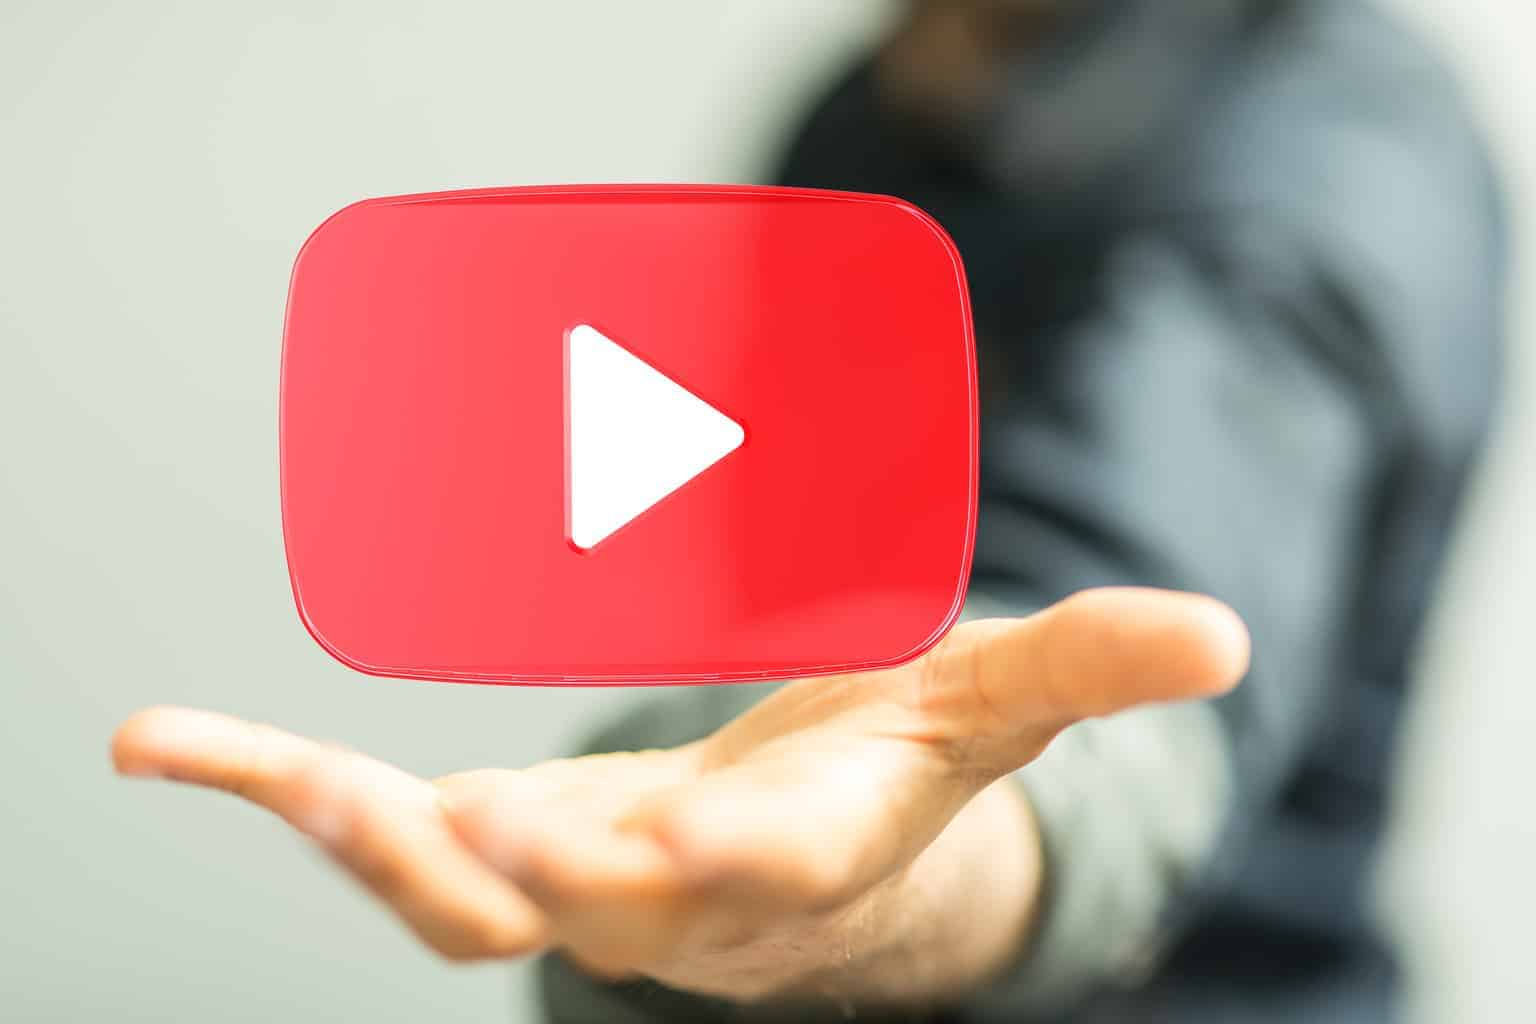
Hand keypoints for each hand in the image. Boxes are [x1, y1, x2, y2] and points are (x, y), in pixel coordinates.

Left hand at [112, 587, 1246, 1006]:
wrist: (814, 866)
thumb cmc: (902, 775)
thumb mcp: (991, 705)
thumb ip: (1086, 667)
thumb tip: (1229, 638)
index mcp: (803, 857)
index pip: (773, 872)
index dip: (735, 861)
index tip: (680, 837)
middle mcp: (682, 898)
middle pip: (590, 905)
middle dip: (525, 868)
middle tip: (449, 819)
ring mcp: (580, 888)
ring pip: (459, 904)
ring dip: (359, 846)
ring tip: (239, 768)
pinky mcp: (507, 854)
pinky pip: (386, 845)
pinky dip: (281, 795)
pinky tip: (168, 743)